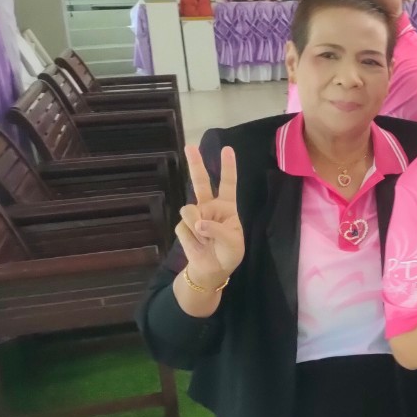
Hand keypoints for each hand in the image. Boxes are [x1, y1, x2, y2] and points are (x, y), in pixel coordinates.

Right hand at [175, 145, 244, 287]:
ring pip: (189, 210)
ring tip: (205, 241)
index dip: (228, 167)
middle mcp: (210, 207)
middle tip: (190, 146)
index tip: (227, 149)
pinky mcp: (183, 226)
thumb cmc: (228, 253)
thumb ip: (218, 230)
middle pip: (201, 182)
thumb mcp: (233, 243)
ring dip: (197, 228)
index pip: (228, 184)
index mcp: (227, 207)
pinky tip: (198, 245)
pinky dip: (191, 239)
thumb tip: (199, 223)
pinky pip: (184, 228)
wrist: (212, 270)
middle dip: (195, 164)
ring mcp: (195, 215)